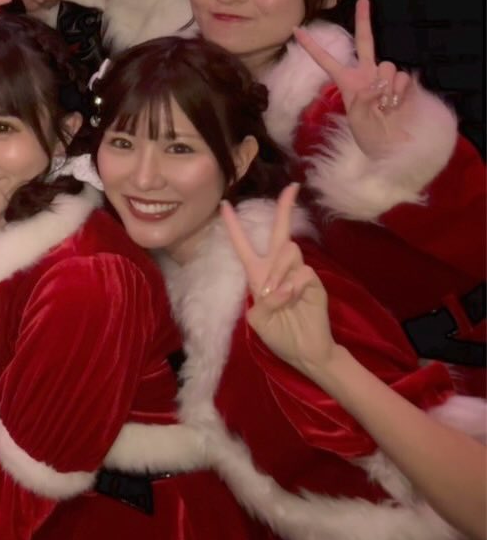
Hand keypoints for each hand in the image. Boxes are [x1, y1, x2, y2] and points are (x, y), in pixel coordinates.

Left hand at [222, 183, 335, 375]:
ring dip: (279, 271)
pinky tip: (292, 299)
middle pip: (280, 232)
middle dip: (284, 208)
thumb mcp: (258, 320)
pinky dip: (292, 286)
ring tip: (279, 296)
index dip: (233, 225)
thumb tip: (281, 286)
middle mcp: (278, 268)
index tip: (224, 204)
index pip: (243, 244)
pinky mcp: (315, 281)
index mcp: (257, 274)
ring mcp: (298, 272)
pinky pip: (302, 272)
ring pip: (288, 251)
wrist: (305, 351)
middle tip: (291, 188)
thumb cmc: (279, 334)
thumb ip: (263, 301)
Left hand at [294, 0, 415, 161]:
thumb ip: (360, 101)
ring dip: (386, 85)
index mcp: (347, 81)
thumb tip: (374, 84)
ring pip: (387, 65)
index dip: (311, 46)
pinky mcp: (404, 83)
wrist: (393, 146)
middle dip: (365, 19)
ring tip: (385, 106)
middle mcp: (366, 74)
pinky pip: (402, 77)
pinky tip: (397, 105)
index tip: (296, 29)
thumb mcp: (356, 121)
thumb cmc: (369, 136)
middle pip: (364, 41)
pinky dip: (399, 92)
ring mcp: (386, 77)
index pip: (325, 59)